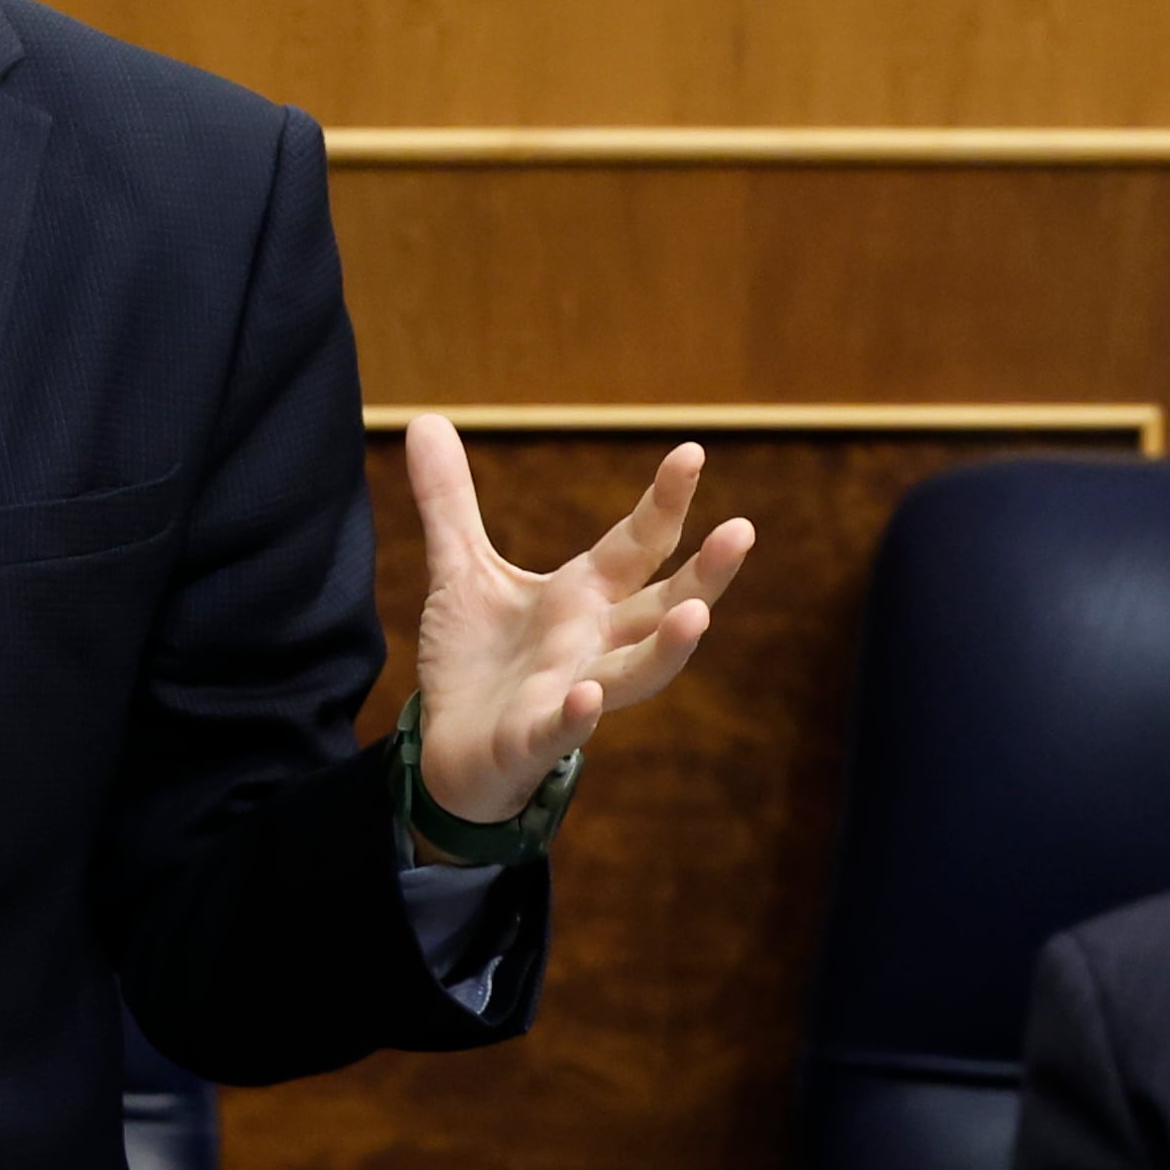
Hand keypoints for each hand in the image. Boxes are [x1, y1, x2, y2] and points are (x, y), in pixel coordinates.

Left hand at [402, 417, 752, 829]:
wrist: (447, 750)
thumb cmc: (477, 662)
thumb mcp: (461, 571)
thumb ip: (450, 502)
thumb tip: (427, 419)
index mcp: (583, 597)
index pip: (637, 545)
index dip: (666, 502)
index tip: (692, 452)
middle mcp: (592, 644)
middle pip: (662, 608)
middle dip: (706, 574)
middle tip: (742, 531)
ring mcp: (570, 693)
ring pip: (637, 674)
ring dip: (668, 648)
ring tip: (699, 615)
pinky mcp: (533, 739)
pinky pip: (562, 730)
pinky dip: (577, 716)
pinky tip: (587, 698)